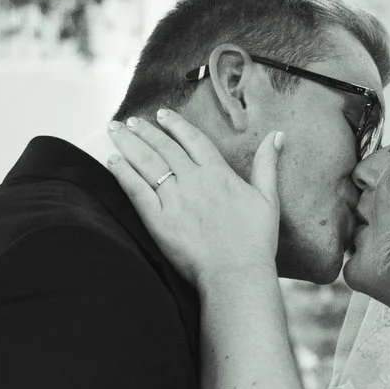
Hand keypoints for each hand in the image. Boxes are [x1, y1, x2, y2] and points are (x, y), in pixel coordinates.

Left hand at [104, 112, 282, 286]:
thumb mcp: (268, 198)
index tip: (162, 114)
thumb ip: (267, 164)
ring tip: (116, 131)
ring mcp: (174, 200)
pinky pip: (136, 191)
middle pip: (165, 148)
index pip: (193, 140)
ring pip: (147, 163)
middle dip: (146, 131)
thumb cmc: (255, 240)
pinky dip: (123, 174)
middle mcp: (193, 181)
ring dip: (130, 144)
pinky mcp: (158, 220)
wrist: (236, 273)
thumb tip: (277, 135)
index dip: (176, 125)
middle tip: (131, 121)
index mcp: (218, 174)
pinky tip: (112, 162)